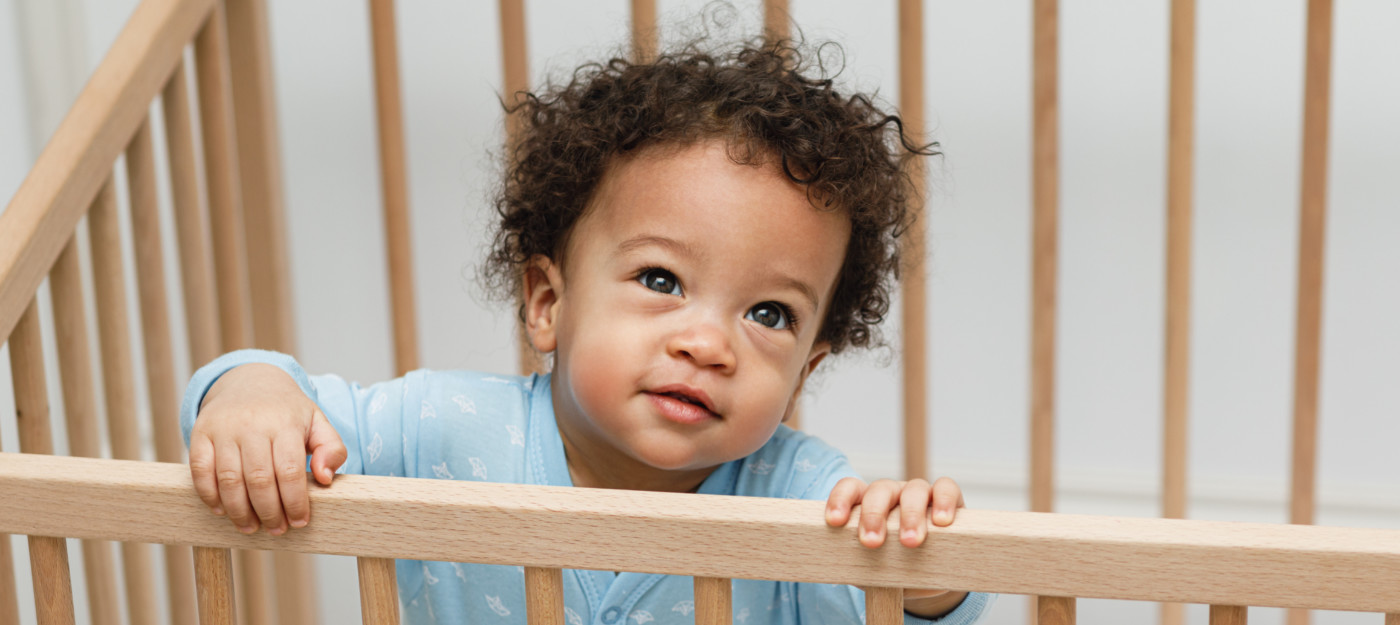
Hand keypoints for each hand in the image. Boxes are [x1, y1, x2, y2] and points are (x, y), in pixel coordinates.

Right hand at [188, 363, 346, 535]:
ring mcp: (224, 428)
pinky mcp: (200, 433)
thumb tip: (325, 479)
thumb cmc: (287, 411)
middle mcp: (252, 424)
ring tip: (251, 527)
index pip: (289, 471)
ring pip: (229, 479)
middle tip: (276, 530)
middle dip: (269, 512)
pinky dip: (209, 495)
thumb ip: (331, 449)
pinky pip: (200, 470)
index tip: (299, 522)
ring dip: (239, 511)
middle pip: (259, 479)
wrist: (250, 380)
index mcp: (285, 423)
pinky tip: (222, 511)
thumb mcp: (318, 422)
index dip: (294, 502)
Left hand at [825, 477, 968, 617]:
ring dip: (910, 514)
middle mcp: (892, 494)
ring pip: (914, 489)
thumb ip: (861, 564)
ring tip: (910, 542)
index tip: (835, 522)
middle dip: (874, 515)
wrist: (926, 580)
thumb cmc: (892, 570)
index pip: (850, 489)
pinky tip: (941, 522)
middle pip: (880, 489)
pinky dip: (944, 501)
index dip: (840, 500)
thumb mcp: (873, 569)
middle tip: (872, 543)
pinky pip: (947, 488)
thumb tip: (848, 572)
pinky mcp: (949, 499)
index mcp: (867, 504)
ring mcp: (919, 494)